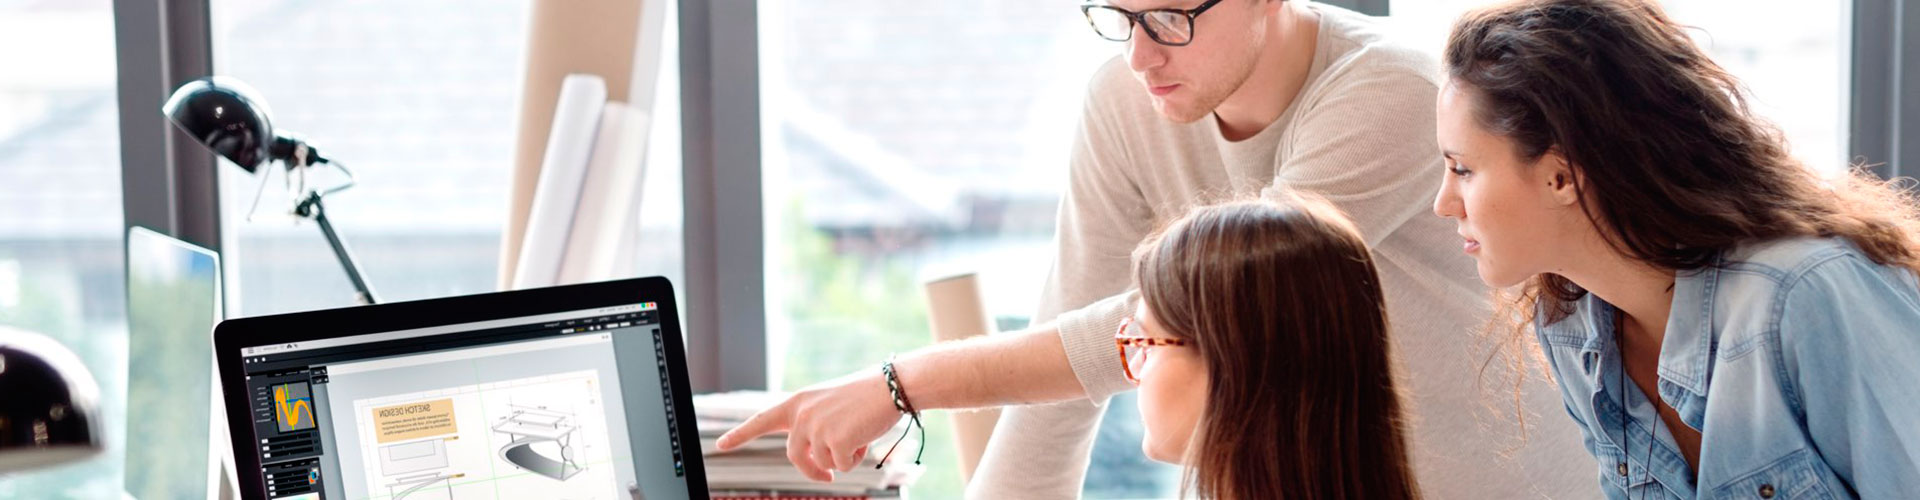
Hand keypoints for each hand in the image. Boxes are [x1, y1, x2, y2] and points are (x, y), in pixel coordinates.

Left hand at [713, 370, 903, 481]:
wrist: (891, 386)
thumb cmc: (865, 395)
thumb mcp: (829, 405)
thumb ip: (812, 424)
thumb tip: (812, 458)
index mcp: (798, 402)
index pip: (762, 420)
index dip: (740, 434)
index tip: (721, 444)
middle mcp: (801, 415)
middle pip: (795, 456)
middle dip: (812, 471)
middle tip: (827, 477)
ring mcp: (816, 428)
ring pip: (823, 462)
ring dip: (843, 457)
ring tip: (859, 434)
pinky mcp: (835, 442)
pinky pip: (842, 465)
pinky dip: (856, 458)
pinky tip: (865, 438)